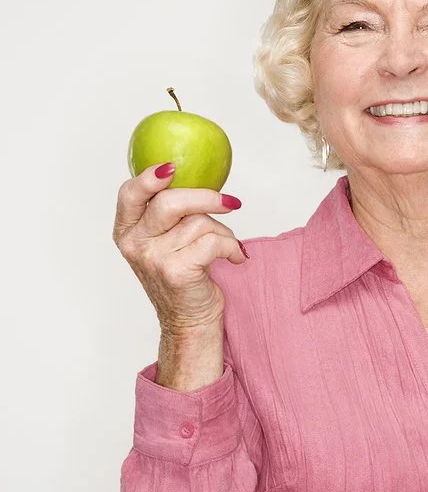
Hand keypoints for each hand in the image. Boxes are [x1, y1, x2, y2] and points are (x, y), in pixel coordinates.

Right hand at [113, 162, 246, 331]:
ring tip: (226, 248)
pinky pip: (213, 242)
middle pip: (169, 202)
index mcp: (127, 232)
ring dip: (223, 232)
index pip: (130, 194)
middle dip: (206, 198)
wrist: (189, 323)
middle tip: (229, 202)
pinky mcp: (176, 271)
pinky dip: (231, 248)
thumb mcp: (165, 244)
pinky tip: (235, 258)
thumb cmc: (183, 278)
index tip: (171, 168)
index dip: (149, 178)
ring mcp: (154, 258)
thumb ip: (169, 216)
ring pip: (198, 223)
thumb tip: (197, 180)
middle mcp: (135, 244)